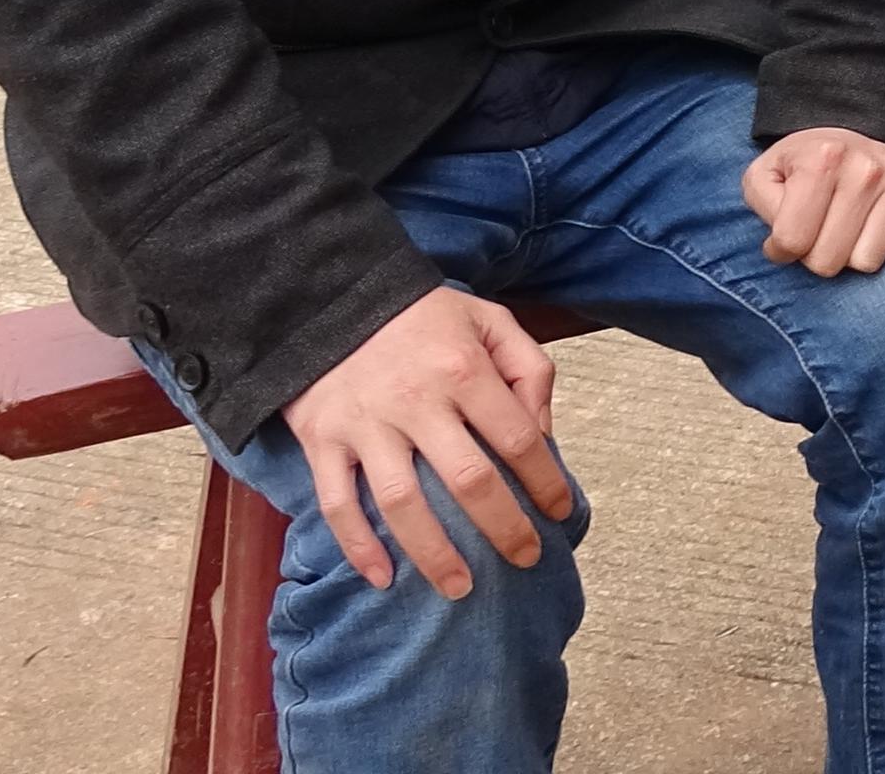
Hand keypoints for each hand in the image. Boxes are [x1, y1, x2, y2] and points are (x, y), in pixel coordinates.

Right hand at [278, 286, 571, 597]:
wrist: (329, 296)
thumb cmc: (420, 315)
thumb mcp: (488, 319)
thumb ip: (528, 368)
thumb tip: (543, 434)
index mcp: (464, 369)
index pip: (518, 439)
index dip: (546, 482)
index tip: (561, 512)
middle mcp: (417, 400)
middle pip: (468, 481)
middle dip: (503, 529)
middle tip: (525, 561)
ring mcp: (367, 425)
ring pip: (403, 504)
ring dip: (434, 554)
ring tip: (460, 589)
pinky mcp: (324, 440)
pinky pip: (338, 504)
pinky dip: (358, 547)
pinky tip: (382, 579)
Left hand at [744, 127, 884, 276]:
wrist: (857, 122)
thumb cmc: (806, 159)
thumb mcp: (766, 173)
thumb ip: (763, 208)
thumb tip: (782, 248)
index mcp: (821, 159)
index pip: (793, 242)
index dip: (782, 248)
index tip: (787, 233)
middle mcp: (866, 168)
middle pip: (830, 262)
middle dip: (817, 254)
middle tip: (819, 229)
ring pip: (868, 262)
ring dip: (853, 251)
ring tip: (848, 223)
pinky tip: (877, 217)